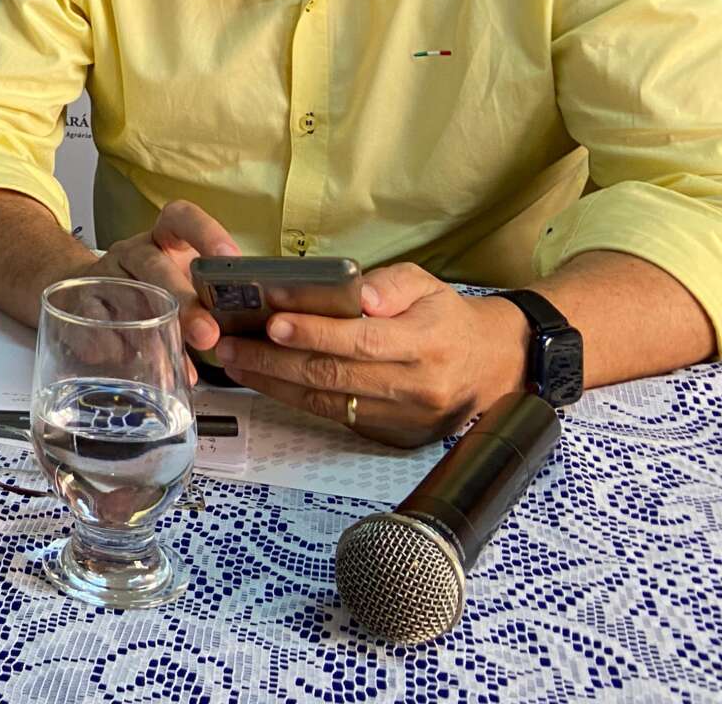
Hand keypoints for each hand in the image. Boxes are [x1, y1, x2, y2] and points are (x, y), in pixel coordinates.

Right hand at [86, 199, 241, 355]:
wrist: (87, 293)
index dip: (205, 232)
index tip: (230, 258)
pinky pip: (95, 324)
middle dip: (182, 302)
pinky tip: (136, 365)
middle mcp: (134, 252)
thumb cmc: (154, 289)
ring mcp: (105, 276)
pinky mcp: (81, 303)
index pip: (182, 218)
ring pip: (126, 299)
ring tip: (182, 367)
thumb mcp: (182, 281)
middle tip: (208, 334)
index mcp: (164, 238)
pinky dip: (116, 347)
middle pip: (154, 267)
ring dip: (154, 333)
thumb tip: (253, 333)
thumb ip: (211, 300)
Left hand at [213, 262, 526, 446]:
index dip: (315, 334)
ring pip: (328, 403)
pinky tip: (267, 382)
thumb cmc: (445, 317)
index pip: (361, 340)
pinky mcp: (392, 437)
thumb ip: (390, 284)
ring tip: (235, 363)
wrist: (490, 366)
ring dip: (274, 384)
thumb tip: (357, 293)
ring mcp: (404, 419)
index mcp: (426, 343)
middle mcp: (416, 387)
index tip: (273, 322)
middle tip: (230, 345)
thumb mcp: (426, 284)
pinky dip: (296, 400)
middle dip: (275, 361)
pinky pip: (336, 418)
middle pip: (335, 376)